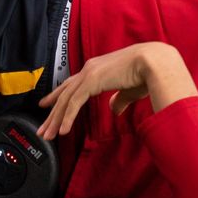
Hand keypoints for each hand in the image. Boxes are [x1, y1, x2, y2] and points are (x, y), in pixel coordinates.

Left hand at [36, 42, 197, 138]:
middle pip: (64, 94)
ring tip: (48, 135)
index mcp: (96, 68)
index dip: (58, 95)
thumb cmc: (147, 74)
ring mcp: (88, 74)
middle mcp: (89, 69)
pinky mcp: (91, 81)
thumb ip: (119, 100)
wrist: (154, 62)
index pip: (71, 84)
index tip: (47, 104)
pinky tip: (63, 131)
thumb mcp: (129, 90)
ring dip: (55, 119)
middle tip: (43, 129)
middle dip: (52, 113)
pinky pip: (74, 103)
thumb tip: (114, 109)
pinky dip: (67, 118)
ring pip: (65, 100)